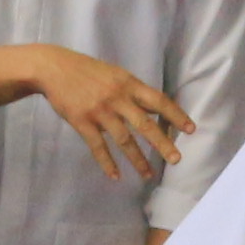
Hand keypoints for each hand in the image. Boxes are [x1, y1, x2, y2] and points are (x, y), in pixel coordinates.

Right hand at [26, 48, 193, 186]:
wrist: (54, 68)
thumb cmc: (87, 71)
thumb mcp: (115, 75)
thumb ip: (133, 92)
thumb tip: (156, 109)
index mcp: (128, 84)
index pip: (158, 101)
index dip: (176, 115)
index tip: (190, 129)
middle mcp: (117, 98)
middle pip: (145, 124)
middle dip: (162, 143)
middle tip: (176, 159)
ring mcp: (100, 111)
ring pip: (124, 140)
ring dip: (138, 160)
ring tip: (148, 175)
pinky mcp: (82, 122)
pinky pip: (98, 147)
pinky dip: (107, 163)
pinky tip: (116, 176)